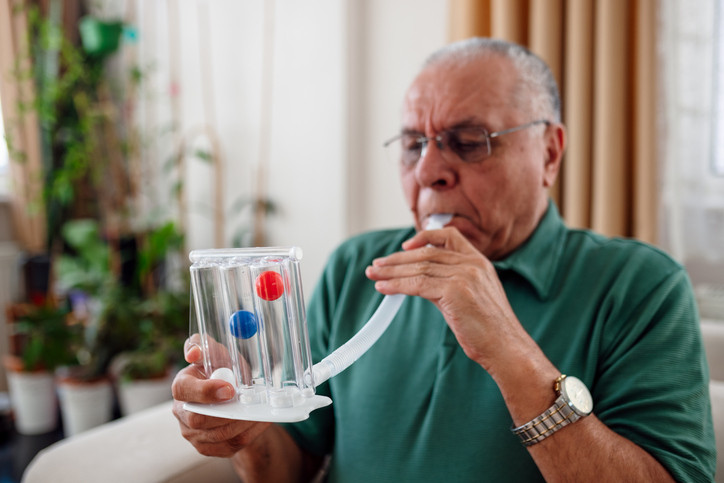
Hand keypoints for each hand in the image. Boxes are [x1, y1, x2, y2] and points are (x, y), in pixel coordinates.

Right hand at [171, 336, 271, 457]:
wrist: (233, 395)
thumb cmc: (223, 370)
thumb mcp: (217, 353)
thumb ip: (204, 345)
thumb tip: (194, 352)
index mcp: (182, 385)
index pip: (184, 390)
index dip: (206, 391)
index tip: (230, 389)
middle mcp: (182, 412)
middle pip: (199, 420)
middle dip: (228, 413)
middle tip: (250, 405)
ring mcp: (192, 433)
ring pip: (218, 435)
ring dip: (242, 424)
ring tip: (259, 412)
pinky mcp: (207, 447)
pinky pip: (230, 445)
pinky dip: (249, 434)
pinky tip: (259, 421)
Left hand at [364, 226, 520, 369]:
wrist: (506, 348)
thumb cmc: (488, 329)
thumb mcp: (469, 297)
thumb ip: (446, 284)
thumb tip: (417, 281)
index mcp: (479, 262)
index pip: (448, 236)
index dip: (424, 237)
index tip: (404, 246)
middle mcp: (473, 264)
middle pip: (426, 254)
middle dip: (397, 260)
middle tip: (376, 265)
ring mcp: (465, 275)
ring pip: (419, 268)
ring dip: (392, 272)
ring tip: (374, 275)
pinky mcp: (456, 291)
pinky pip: (418, 284)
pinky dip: (397, 285)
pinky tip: (384, 288)